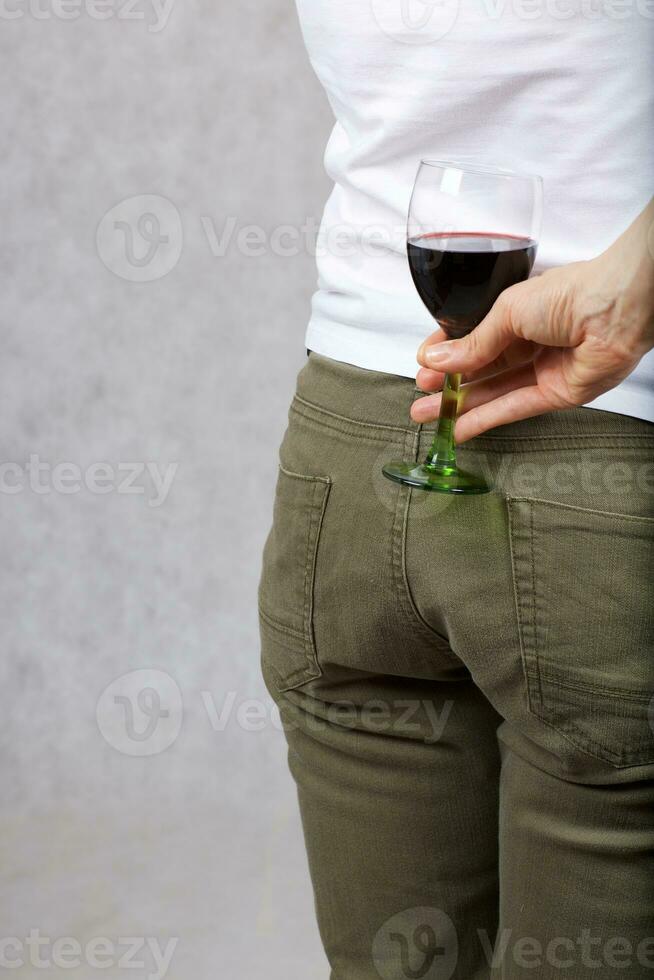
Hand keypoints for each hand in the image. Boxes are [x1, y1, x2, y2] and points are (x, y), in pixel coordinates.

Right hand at [412, 200, 653, 442]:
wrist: (615, 309)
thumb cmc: (570, 294)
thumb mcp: (507, 312)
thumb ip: (473, 342)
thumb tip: (436, 358)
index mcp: (518, 314)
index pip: (473, 337)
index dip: (447, 351)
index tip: (424, 362)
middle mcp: (529, 342)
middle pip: (480, 368)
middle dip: (447, 383)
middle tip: (421, 394)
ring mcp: (542, 370)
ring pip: (492, 392)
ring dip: (458, 406)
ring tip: (425, 415)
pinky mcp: (555, 395)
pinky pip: (513, 410)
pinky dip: (484, 420)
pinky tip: (458, 428)